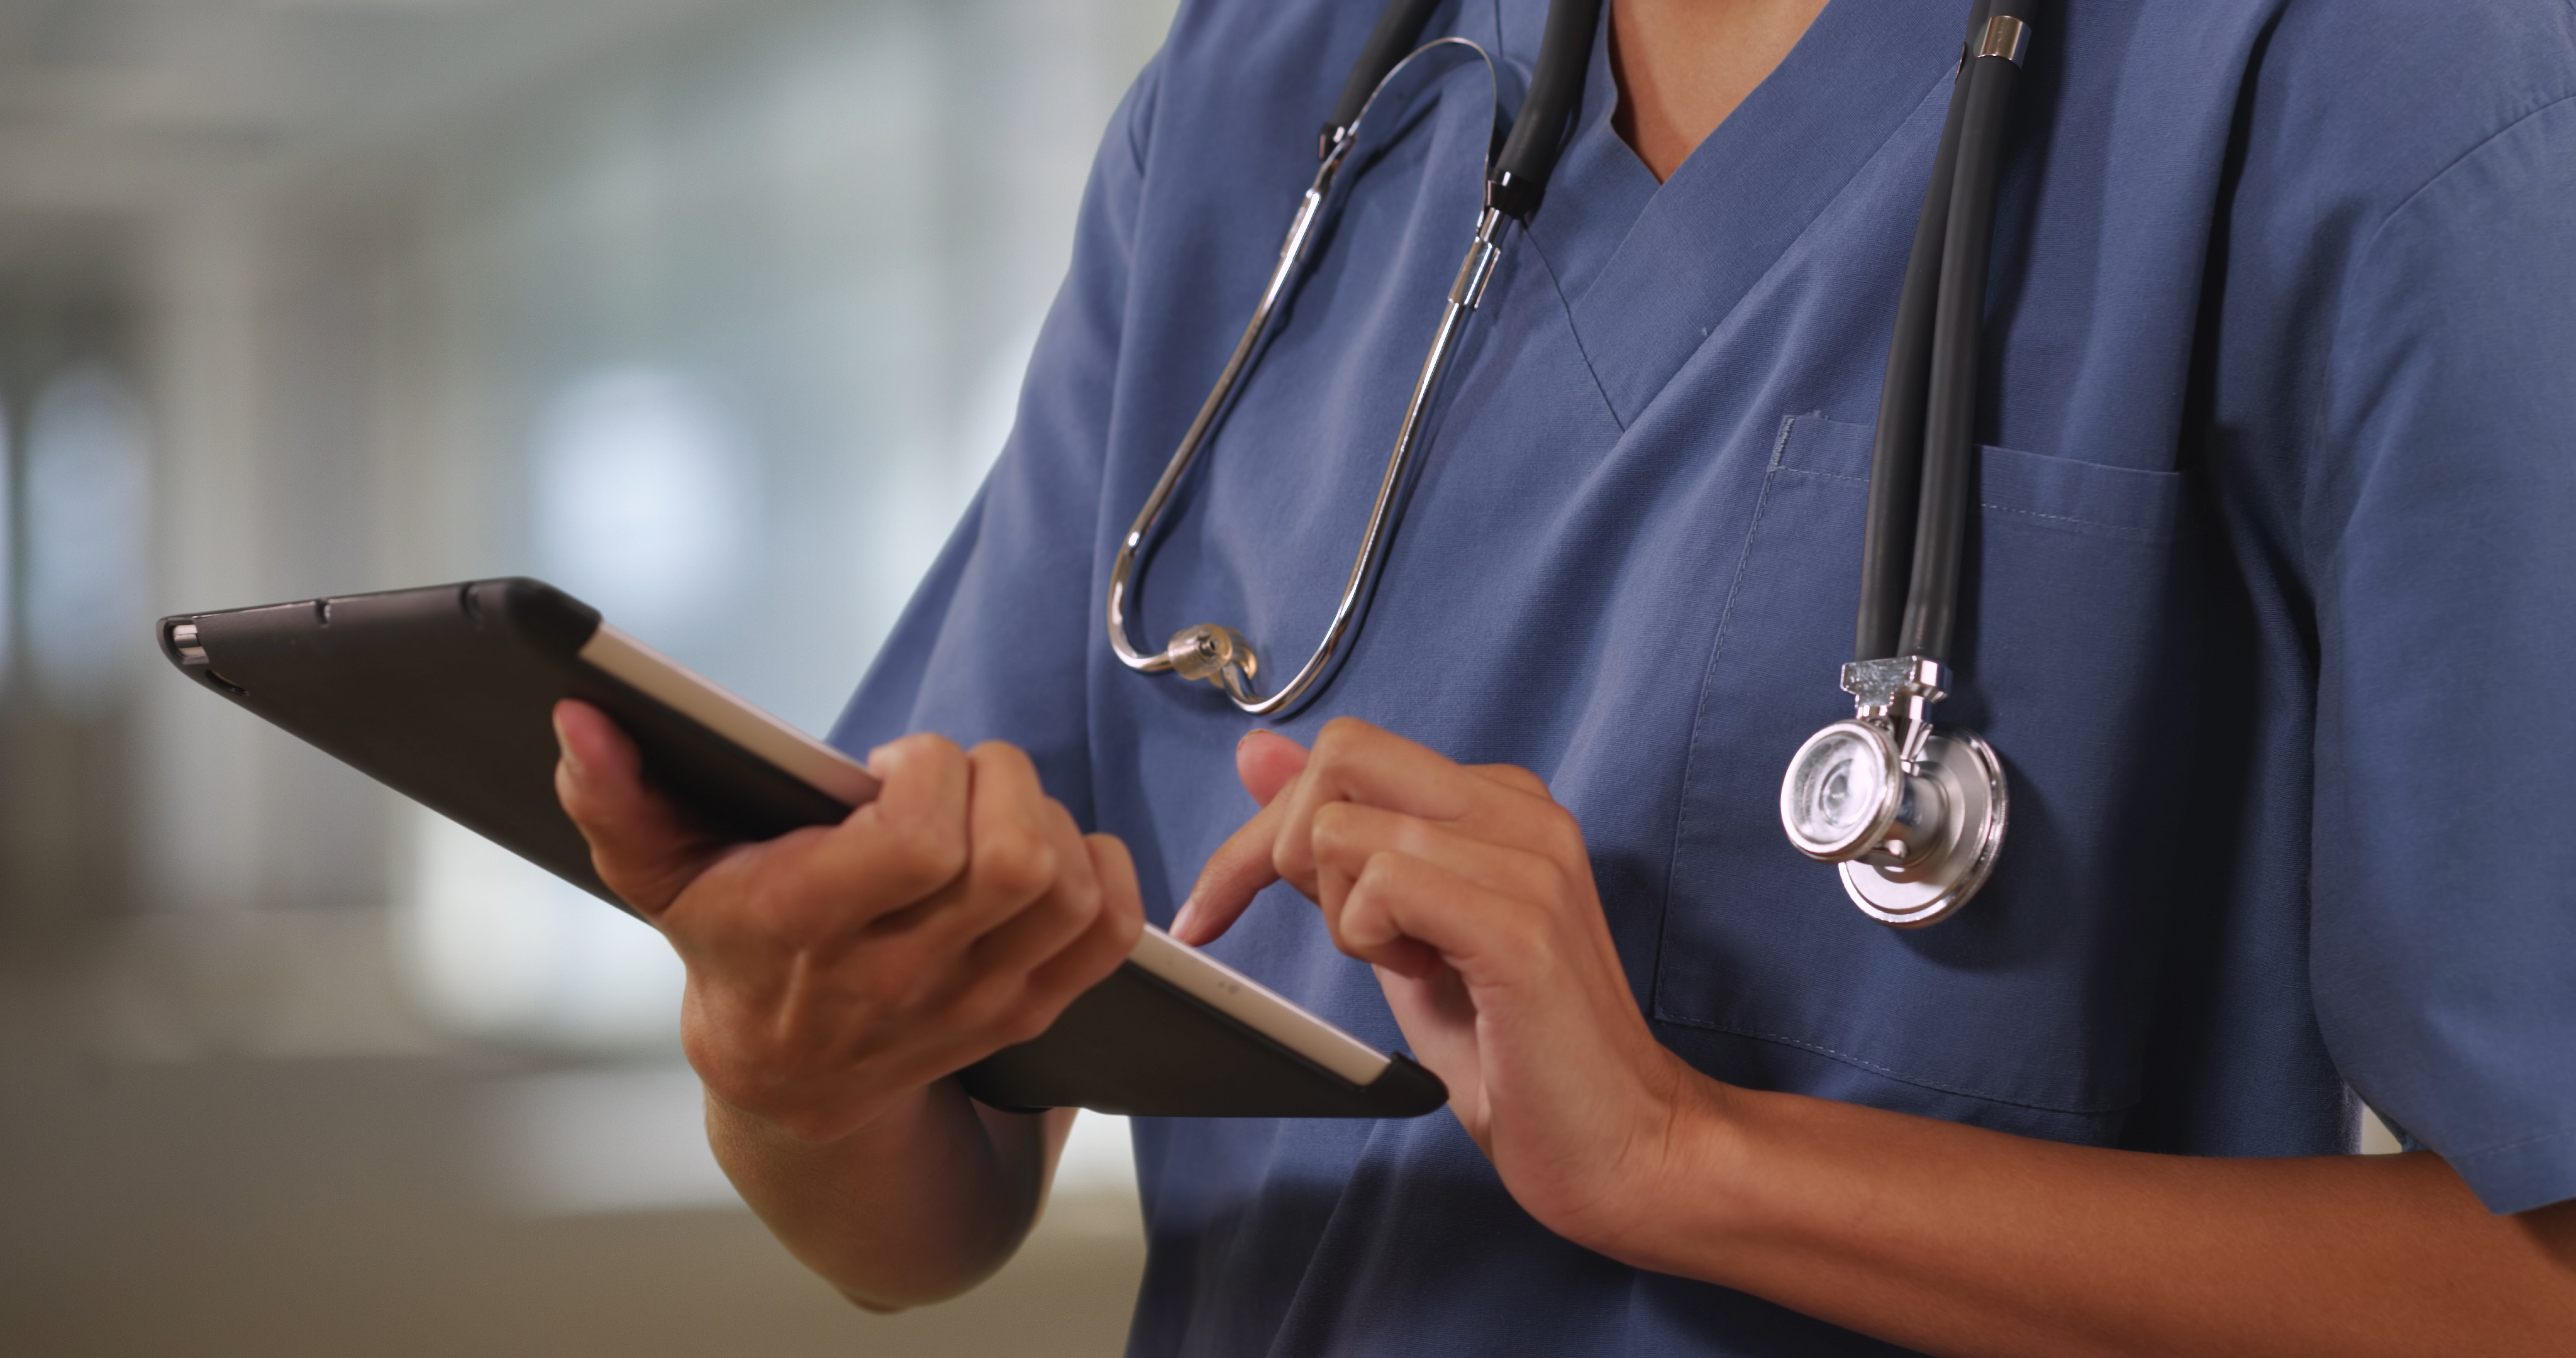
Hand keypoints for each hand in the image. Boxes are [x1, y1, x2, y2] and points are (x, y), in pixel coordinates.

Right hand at [552, 700, 1142, 1143]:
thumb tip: (580, 718)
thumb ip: (612, 798)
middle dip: (998, 780)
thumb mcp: (656, 875)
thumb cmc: (729, 946)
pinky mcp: (1028, 1012)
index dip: (928, 772)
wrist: (789, 1084)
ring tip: (987, 812)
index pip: (921, 843)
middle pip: (1017, 860)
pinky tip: (1051, 847)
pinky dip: (1103, 872)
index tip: (889, 764)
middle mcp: (903, 977)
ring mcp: (975, 1003)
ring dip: (1048, 820)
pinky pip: (1109, 935)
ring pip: (1068, 891)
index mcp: (810, 929)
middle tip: (949, 777)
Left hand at [1179, 718, 1705, 1249]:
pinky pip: (1384, 886)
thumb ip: (1336, 845)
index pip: (1345, 752)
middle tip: (1336, 938)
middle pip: (1340, 758)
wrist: (1624, 1142)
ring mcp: (1529, 861)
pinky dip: (1370, 942)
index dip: (1262, 829)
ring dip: (1342, 917)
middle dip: (1283, 852)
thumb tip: (1259, 756)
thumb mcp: (1399, 933)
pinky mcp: (1521, 925)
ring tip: (1410, 966)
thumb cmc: (1513, 1050)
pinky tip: (1427, 977)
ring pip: (1344, 830)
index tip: (1215, 908)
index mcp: (1499, 801)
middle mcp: (1522, 811)